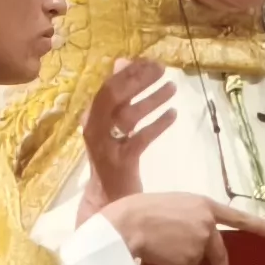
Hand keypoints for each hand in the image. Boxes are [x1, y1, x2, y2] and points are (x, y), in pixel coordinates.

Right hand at [82, 57, 174, 204]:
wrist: (107, 202)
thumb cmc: (113, 159)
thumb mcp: (112, 125)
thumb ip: (117, 96)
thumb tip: (123, 62)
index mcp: (91, 118)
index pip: (107, 88)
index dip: (128, 73)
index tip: (149, 62)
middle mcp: (94, 130)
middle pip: (114, 97)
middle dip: (138, 80)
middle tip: (162, 70)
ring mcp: (106, 147)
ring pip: (128, 116)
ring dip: (152, 99)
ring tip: (173, 89)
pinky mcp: (121, 163)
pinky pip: (141, 138)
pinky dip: (158, 125)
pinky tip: (173, 114)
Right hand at [102, 191, 264, 264]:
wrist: (126, 224)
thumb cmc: (140, 211)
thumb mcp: (171, 205)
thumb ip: (188, 219)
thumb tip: (190, 242)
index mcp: (203, 205)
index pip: (238, 217)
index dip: (259, 225)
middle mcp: (206, 224)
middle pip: (220, 252)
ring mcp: (199, 243)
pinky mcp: (188, 260)